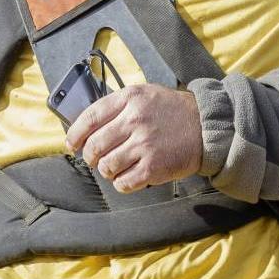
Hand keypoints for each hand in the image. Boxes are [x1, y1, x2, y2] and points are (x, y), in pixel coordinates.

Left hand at [65, 83, 202, 193]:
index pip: (89, 118)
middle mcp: (135, 121)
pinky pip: (123, 183)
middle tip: (96, 158)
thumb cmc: (171, 111)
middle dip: (91, 157)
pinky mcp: (154, 168)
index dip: (75, 135)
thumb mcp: (144, 95)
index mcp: (130, 99)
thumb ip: (116, 106)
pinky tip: (129, 175)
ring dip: (107, 170)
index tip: (72, 144)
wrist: (206, 126)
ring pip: (106, 167)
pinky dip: (122, 183)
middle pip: (94, 147)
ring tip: (117, 166)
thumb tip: (85, 127)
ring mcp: (144, 146)